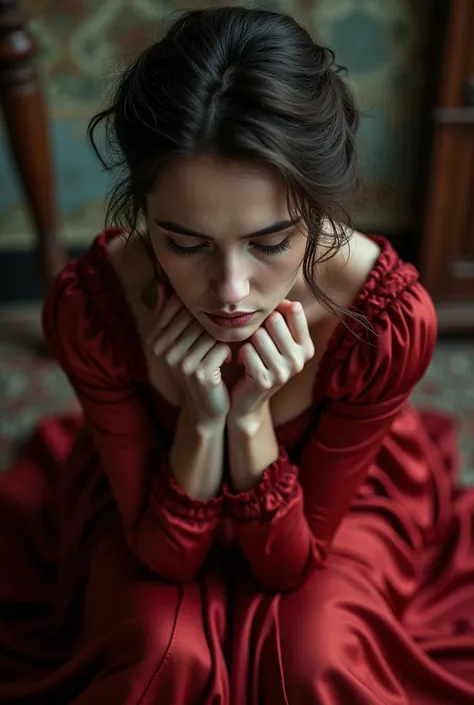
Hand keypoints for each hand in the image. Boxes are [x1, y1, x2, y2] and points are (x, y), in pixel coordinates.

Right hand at [147, 285, 231, 425]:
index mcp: (155, 339)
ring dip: (222, 339)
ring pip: (211, 331)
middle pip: (197, 317)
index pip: (180, 306)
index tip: (207, 324)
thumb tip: (163, 283)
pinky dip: (229, 352)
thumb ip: (170, 314)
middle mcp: (163, 350)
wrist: (205, 407)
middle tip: (218, 338)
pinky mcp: (199, 372)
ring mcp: (179, 362)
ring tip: (221, 350)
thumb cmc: (197, 367)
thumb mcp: (180, 341)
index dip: (199, 312)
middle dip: (212, 325)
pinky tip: (226, 362)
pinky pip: (222, 347)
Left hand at [229, 300, 314, 422]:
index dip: (276, 310)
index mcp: (306, 348)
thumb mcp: (277, 340)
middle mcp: (299, 361)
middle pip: (274, 320)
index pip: (294, 310)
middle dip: (260, 326)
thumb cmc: (261, 360)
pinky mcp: (264, 381)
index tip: (268, 322)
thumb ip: (284, 317)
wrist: (248, 399)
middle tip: (257, 340)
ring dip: (249, 341)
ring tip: (251, 351)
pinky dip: (240, 353)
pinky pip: (247, 351)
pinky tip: (243, 362)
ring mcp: (283, 372)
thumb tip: (286, 300)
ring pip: (259, 335)